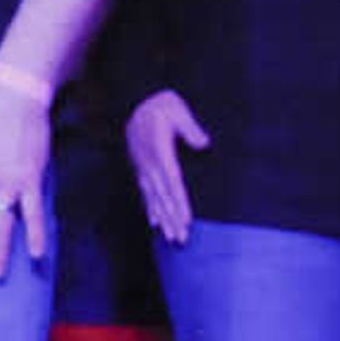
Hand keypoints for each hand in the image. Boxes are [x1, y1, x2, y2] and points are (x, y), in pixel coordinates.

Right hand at [123, 88, 210, 244]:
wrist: (135, 100)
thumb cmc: (161, 105)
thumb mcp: (176, 108)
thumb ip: (189, 127)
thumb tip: (203, 144)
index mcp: (159, 151)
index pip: (172, 181)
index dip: (179, 202)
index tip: (187, 220)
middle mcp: (149, 163)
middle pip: (163, 196)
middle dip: (172, 219)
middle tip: (181, 240)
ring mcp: (143, 167)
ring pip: (154, 198)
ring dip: (163, 219)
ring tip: (171, 238)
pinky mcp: (141, 168)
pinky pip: (145, 193)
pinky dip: (150, 209)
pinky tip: (154, 223)